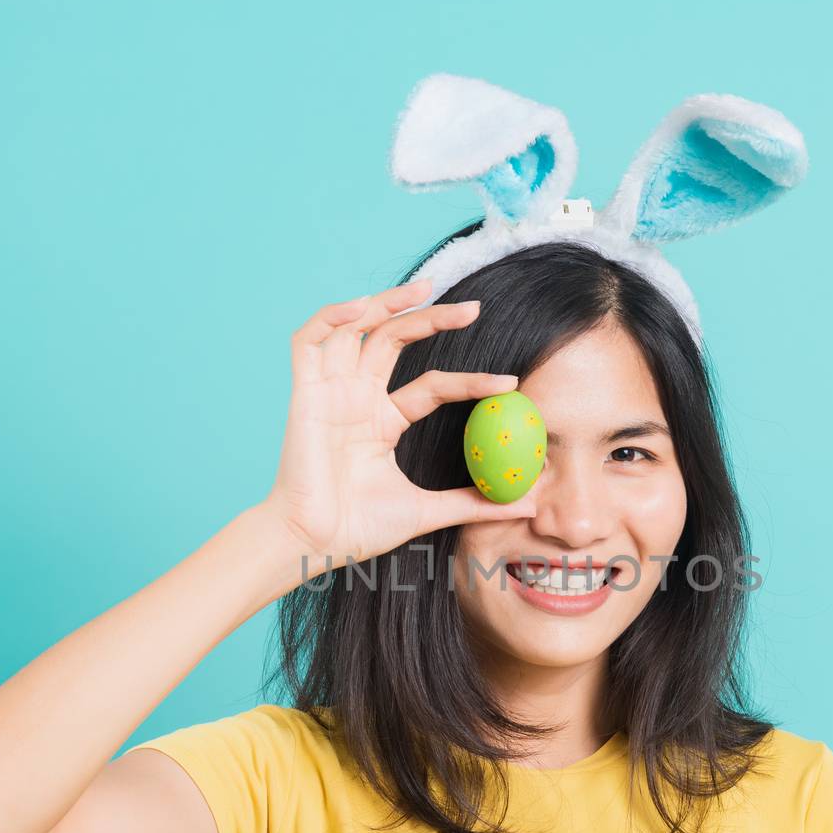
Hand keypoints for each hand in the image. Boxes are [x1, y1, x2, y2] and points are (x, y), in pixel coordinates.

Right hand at [266, 279, 537, 570]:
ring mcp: (330, 393)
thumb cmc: (359, 529)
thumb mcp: (428, 512)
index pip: (432, 386)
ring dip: (385, 303)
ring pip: (354, 328)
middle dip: (432, 317)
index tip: (509, 383)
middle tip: (474, 309)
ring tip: (424, 289)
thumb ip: (475, 503)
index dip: (470, 380)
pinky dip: (332, 316)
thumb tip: (529, 505)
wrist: (313, 543)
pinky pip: (309, 341)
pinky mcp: (303, 393)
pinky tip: (364, 307)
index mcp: (382, 421)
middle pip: (394, 340)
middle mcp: (356, 399)